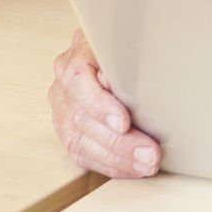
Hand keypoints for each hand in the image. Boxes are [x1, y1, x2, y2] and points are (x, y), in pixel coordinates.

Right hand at [49, 28, 162, 178]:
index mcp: (76, 57)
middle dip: (119, 142)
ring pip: (80, 141)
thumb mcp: (128, 41)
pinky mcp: (67, 130)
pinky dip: (110, 165)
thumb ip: (129, 57)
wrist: (109, 49)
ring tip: (146, 165)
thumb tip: (135, 82)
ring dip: (117, 158)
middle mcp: (63, 85)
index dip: (100, 105)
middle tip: (149, 154)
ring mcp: (62, 109)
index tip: (124, 123)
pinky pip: (83, 154)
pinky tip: (131, 169)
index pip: (79, 81)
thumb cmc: (123, 47)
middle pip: (82, 118)